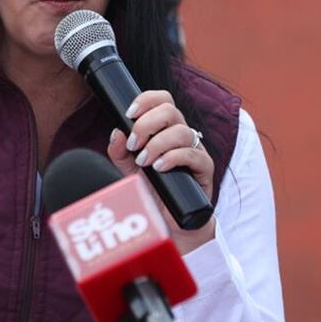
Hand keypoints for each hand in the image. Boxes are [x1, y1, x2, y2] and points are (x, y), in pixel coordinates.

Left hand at [106, 90, 215, 251]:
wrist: (170, 221)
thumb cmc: (153, 191)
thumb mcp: (130, 170)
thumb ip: (120, 153)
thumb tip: (116, 133)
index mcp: (165, 129)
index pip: (162, 101)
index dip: (146, 100)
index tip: (128, 113)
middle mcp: (181, 135)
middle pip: (170, 110)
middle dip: (147, 124)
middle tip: (134, 145)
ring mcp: (195, 150)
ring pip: (181, 131)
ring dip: (157, 144)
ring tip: (144, 162)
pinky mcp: (204, 168)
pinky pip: (192, 154)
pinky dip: (173, 158)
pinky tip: (159, 168)